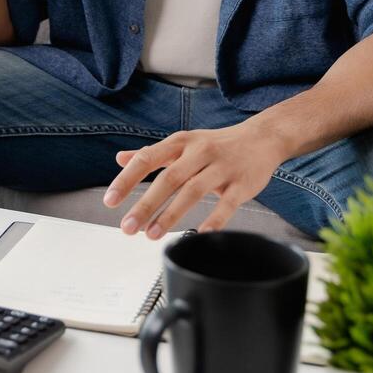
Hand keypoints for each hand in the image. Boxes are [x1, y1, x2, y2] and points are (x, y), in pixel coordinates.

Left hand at [102, 124, 292, 236]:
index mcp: (181, 142)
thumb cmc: (217, 144)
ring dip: (171, 215)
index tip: (110, 201)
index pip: (147, 159)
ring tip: (152, 235)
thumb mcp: (182, 143)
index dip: (127, 180)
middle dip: (146, 204)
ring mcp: (222, 167)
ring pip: (194, 191)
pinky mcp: (242, 183)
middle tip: (128, 227)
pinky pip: (227, 203)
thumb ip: (151, 153)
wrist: (262, 138)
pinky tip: (200, 233)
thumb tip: (120, 159)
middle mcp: (199, 152)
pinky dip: (214, 220)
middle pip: (169, 178)